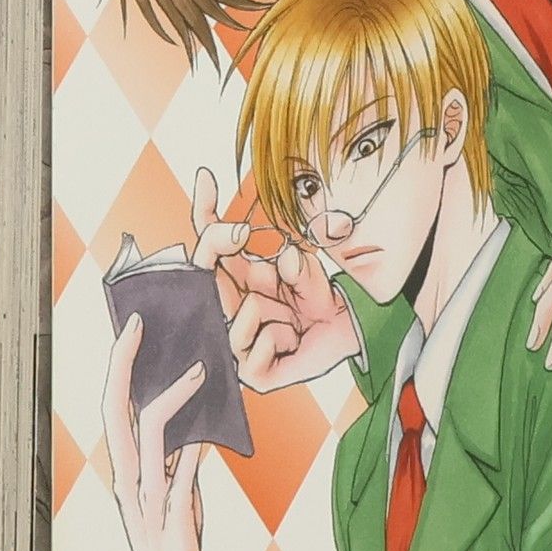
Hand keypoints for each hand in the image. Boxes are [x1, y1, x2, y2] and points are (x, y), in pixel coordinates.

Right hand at [102, 314, 205, 550]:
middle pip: (116, 412)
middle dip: (126, 365)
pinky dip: (192, 451)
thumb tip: (192, 417)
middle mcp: (127, 478)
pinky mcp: (171, 518)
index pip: (113, 407)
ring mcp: (146, 498)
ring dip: (173, 399)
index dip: (119, 367)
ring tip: (201, 371)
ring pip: (149, 437)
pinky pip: (180, 475)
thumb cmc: (174, 534)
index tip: (132, 328)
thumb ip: (176, 454)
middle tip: (140, 326)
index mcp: (125, 468)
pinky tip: (207, 430)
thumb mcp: (172, 487)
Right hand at [190, 168, 360, 390]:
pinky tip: (292, 338)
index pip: (207, 246)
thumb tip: (262, 245)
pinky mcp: (254, 373)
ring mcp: (237, 342)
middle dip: (223, 249)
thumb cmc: (319, 297)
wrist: (349, 329)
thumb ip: (281, 255)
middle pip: (204, 272)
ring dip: (269, 306)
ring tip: (292, 314)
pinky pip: (252, 352)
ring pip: (236, 315)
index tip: (207, 177)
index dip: (203, 211)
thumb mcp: (301, 266)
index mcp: (234, 280)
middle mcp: (227, 308)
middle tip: (241, 234)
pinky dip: (276, 338)